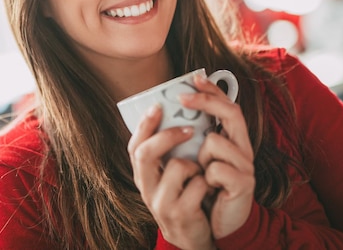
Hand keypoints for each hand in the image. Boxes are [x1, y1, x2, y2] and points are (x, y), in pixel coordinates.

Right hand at [128, 104, 214, 249]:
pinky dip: (207, 182)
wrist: (194, 238)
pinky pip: (197, 185)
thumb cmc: (185, 197)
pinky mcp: (180, 214)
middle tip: (189, 128)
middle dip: (167, 135)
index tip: (158, 106)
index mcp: (143, 175)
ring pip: (176, 167)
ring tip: (199, 172)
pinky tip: (208, 188)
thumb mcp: (169, 176)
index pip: (134, 145)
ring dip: (194, 165)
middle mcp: (146, 188)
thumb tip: (176, 114)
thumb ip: (168, 152)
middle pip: (144, 153)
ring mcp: (160, 202)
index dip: (144, 124)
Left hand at [184, 75, 254, 238]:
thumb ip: (194, 138)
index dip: (214, 90)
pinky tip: (211, 189)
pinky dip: (206, 178)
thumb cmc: (206, 189)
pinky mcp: (244, 183)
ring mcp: (246, 165)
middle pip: (231, 112)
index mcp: (233, 140)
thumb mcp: (198, 159)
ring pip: (215, 142)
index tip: (195, 77)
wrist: (219, 225)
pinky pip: (215, 168)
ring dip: (201, 157)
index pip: (228, 106)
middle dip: (206, 100)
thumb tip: (173, 112)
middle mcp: (243, 148)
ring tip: (203, 174)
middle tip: (182, 96)